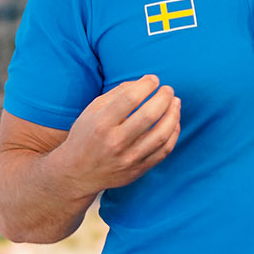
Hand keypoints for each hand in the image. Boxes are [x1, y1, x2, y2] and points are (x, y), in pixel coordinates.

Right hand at [51, 74, 180, 196]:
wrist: (77, 174)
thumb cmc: (86, 136)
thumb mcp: (92, 110)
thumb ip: (118, 94)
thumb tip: (145, 82)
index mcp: (101, 124)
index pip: (131, 98)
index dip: (147, 85)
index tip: (153, 79)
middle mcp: (115, 142)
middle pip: (149, 115)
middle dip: (164, 97)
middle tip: (168, 89)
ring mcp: (128, 159)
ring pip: (161, 135)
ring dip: (173, 114)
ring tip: (175, 102)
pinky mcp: (138, 170)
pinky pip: (164, 151)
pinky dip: (173, 134)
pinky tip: (174, 122)